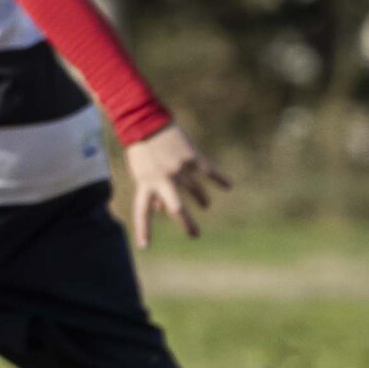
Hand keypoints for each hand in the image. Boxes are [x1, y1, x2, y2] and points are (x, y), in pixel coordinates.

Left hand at [126, 123, 230, 247]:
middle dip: (186, 223)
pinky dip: (219, 178)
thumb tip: (159, 210)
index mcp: (146, 183)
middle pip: (176, 208)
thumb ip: (150, 190)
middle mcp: (162, 178)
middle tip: (195, 236)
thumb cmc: (141, 148)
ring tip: (205, 206)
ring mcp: (178, 168)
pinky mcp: (191, 156)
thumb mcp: (140, 171)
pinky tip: (228, 185)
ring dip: (201, 199)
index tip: (144, 246)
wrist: (145, 121)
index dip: (143, 229)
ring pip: (194, 190)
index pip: (143, 212)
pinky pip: (208, 171)